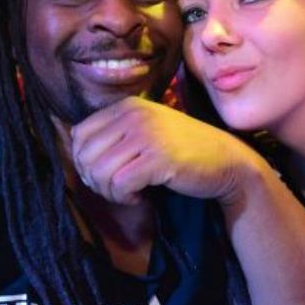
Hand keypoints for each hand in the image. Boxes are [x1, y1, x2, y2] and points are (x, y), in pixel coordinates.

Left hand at [70, 96, 263, 205]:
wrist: (227, 162)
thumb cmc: (184, 152)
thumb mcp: (147, 131)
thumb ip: (116, 134)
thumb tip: (77, 155)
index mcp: (128, 105)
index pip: (79, 134)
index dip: (84, 161)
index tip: (105, 175)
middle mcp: (135, 114)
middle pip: (85, 155)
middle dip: (95, 181)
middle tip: (116, 189)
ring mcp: (147, 135)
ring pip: (99, 172)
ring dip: (110, 192)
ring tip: (128, 193)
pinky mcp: (158, 158)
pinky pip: (119, 185)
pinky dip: (125, 198)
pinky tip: (140, 196)